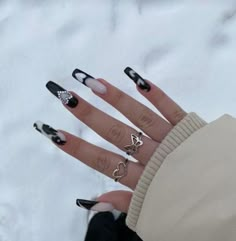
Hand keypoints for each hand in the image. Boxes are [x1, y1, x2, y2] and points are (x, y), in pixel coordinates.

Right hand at [34, 68, 185, 212]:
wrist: (221, 198)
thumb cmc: (183, 204)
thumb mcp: (150, 210)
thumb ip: (124, 202)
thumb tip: (92, 201)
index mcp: (142, 179)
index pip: (103, 162)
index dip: (79, 149)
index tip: (56, 134)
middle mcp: (153, 156)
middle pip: (116, 134)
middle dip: (90, 117)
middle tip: (68, 98)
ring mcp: (171, 140)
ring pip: (140, 117)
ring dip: (117, 100)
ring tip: (95, 83)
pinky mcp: (188, 128)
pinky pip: (171, 110)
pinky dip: (157, 96)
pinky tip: (139, 80)